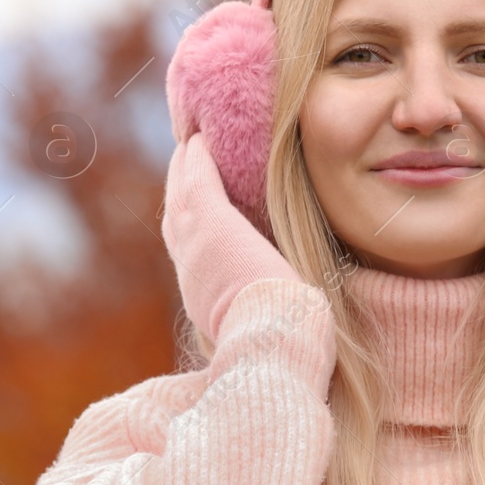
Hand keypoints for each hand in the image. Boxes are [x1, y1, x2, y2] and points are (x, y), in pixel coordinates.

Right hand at [160, 130, 302, 343]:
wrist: (275, 345)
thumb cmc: (289, 345)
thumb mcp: (276, 325)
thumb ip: (280, 310)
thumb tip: (308, 309)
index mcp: (206, 301)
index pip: (192, 257)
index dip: (193, 232)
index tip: (201, 213)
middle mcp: (191, 274)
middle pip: (176, 222)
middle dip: (178, 194)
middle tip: (185, 165)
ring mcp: (194, 247)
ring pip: (179, 197)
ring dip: (182, 169)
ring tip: (191, 144)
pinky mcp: (208, 224)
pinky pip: (196, 179)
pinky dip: (196, 159)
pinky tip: (200, 139)